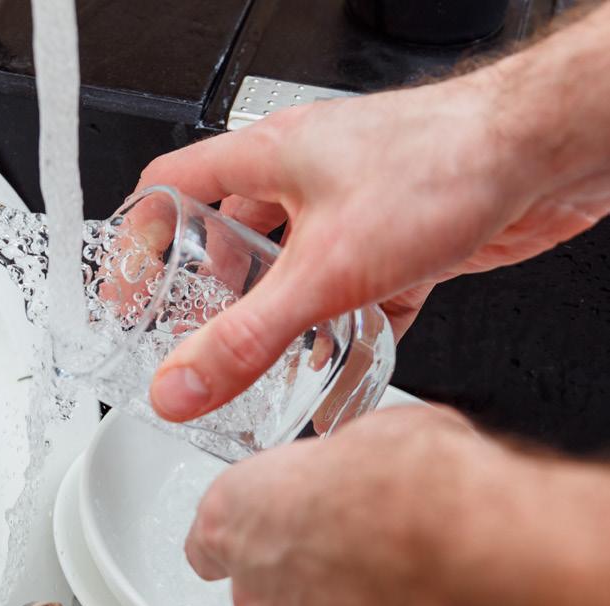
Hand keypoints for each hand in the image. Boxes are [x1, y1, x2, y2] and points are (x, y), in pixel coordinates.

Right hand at [138, 62, 609, 422]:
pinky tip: (346, 361)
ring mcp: (349, 209)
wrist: (543, 157)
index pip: (168, 191)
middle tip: (199, 347)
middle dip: (213, 299)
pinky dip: (342, 330)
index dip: (138, 242)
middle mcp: (302, 181)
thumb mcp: (321, 272)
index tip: (127, 295)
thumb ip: (244, 338)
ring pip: (291, 271)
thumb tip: (181, 383)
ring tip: (267, 366)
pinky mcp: (394, 241)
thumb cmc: (443, 167)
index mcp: (264, 162)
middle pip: (230, 242)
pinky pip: (349, 291)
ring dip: (280, 320)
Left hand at [185, 404, 489, 605]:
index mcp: (237, 512)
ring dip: (339, 589)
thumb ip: (348, 458)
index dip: (245, 519)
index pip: (209, 529)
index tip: (266, 510)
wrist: (479, 562)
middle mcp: (256, 583)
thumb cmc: (414, 490)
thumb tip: (370, 454)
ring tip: (395, 554)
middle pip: (258, 573)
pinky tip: (418, 588)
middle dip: (297, 554)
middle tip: (348, 523)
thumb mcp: (376, 433)